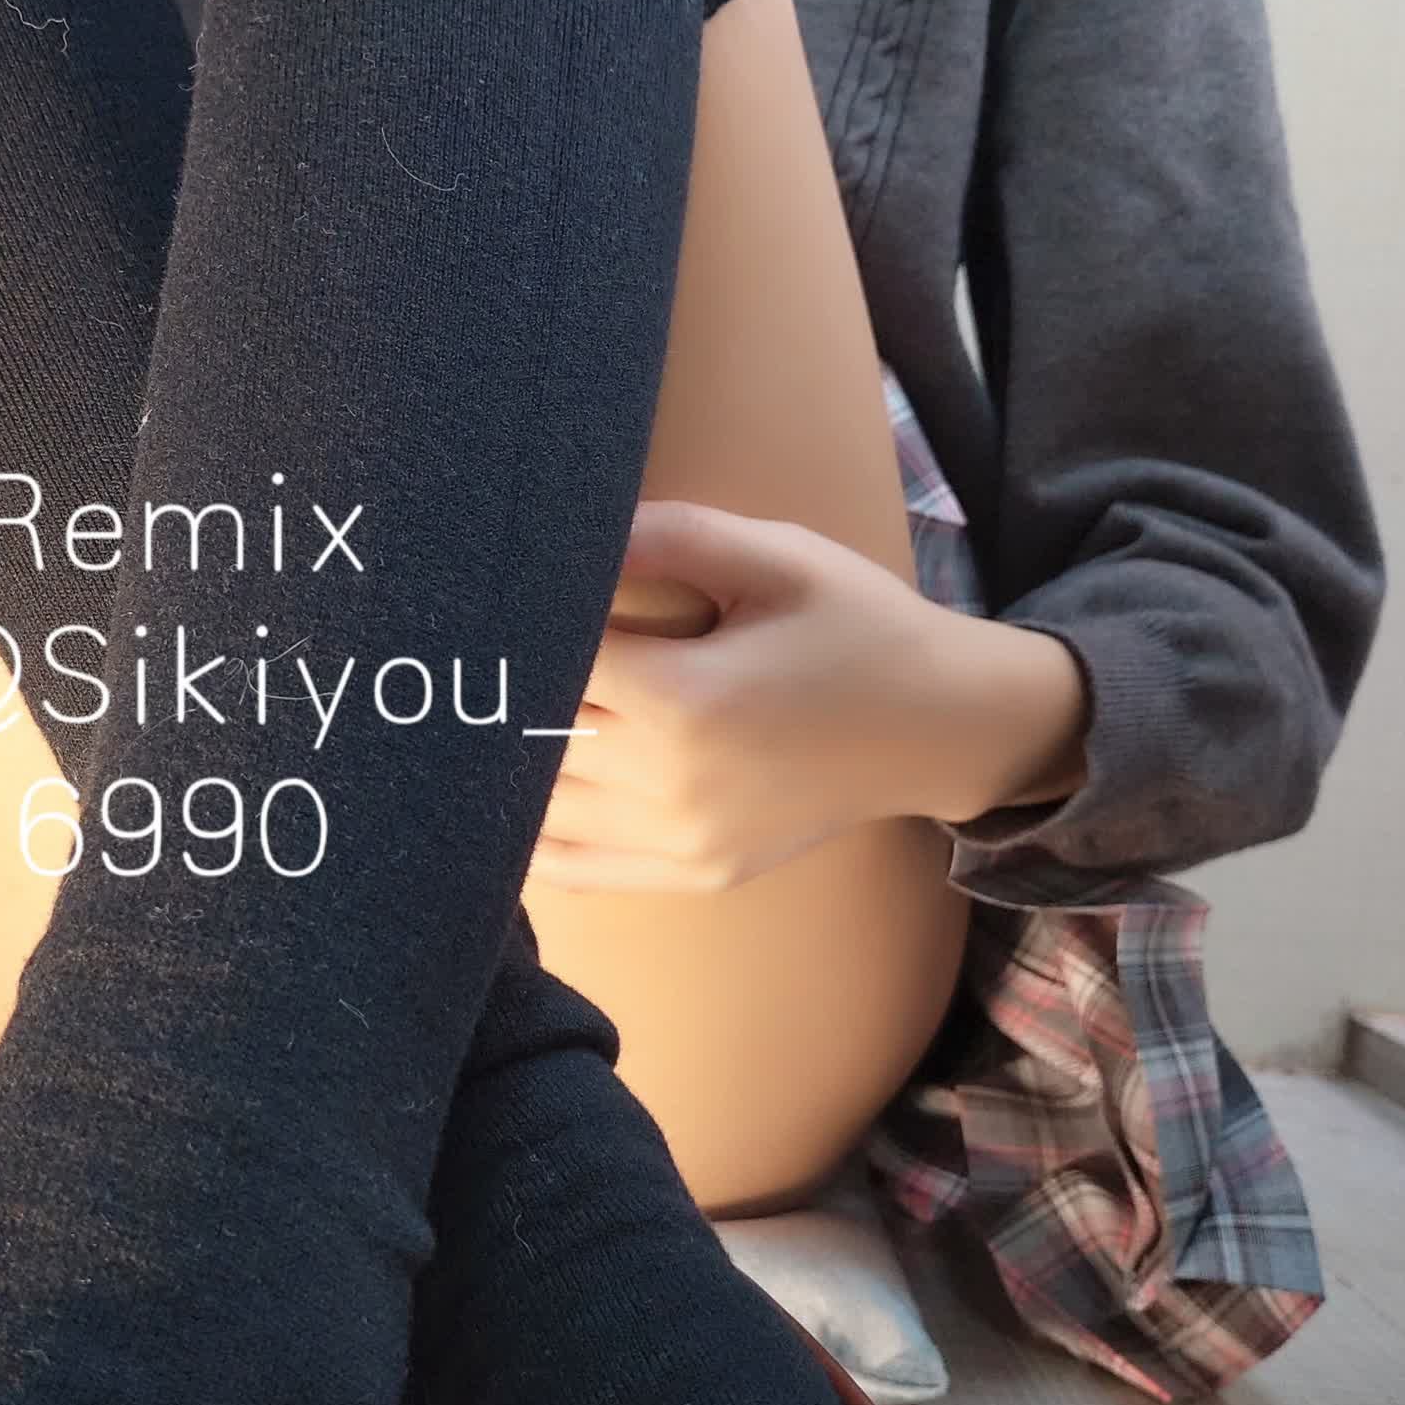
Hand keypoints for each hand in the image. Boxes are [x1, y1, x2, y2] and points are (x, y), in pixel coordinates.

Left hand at [531, 500, 1089, 894]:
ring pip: (541, 811)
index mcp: (686, 699)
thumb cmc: (858, 626)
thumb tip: (569, 531)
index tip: (486, 604)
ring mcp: (682, 842)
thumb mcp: (777, 557)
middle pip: (529, 742)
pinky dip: (529, 835)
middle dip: (498, 697)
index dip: (510, 633)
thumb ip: (669, 535)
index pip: (550, 666)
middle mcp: (673, 785)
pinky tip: (504, 795)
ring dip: (502, 765)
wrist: (942, 727)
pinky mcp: (694, 873)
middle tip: (462, 666)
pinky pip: (576, 867)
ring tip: (478, 720)